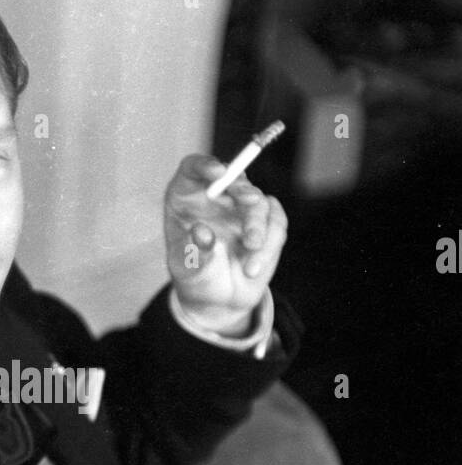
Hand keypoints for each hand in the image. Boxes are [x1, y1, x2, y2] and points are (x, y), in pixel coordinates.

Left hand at [163, 154, 287, 334]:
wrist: (219, 299)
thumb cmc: (195, 277)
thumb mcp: (187, 269)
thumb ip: (194, 251)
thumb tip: (202, 233)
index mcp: (187, 198)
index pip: (193, 168)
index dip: (205, 165)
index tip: (217, 172)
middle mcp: (216, 196)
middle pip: (233, 178)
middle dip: (243, 189)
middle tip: (251, 201)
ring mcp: (242, 206)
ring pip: (258, 202)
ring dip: (258, 228)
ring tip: (250, 266)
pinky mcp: (267, 220)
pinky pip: (276, 222)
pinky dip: (269, 245)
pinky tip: (254, 267)